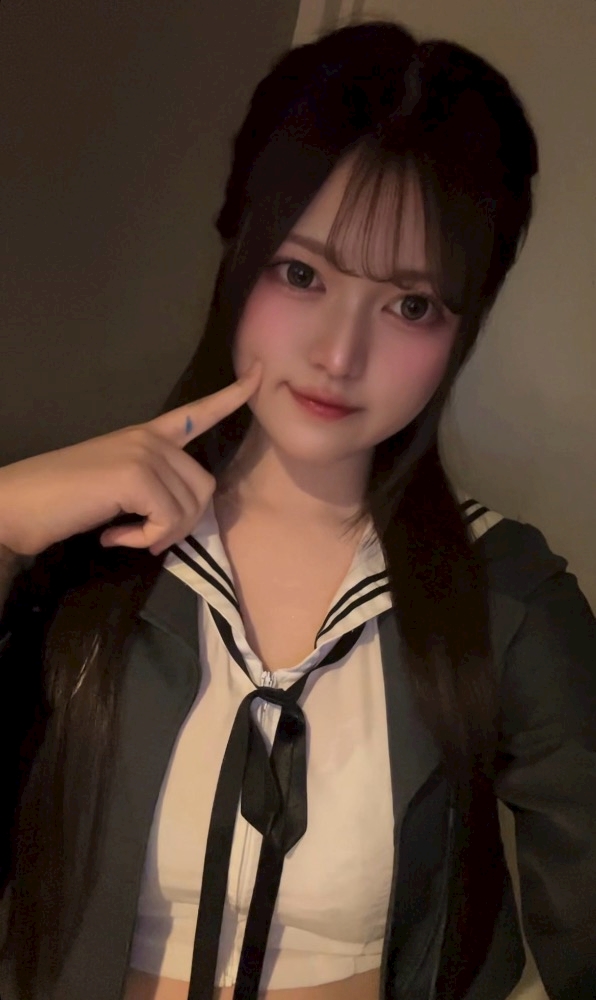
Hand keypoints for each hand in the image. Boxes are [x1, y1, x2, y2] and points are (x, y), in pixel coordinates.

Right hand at [0, 362, 261, 557]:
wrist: (18, 505)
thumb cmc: (62, 500)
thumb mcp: (116, 488)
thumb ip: (153, 489)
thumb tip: (181, 516)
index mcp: (147, 435)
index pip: (198, 412)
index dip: (232, 396)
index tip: (259, 374)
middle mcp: (151, 439)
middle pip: (204, 488)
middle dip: (179, 524)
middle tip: (143, 538)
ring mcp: (145, 453)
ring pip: (189, 508)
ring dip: (161, 536)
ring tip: (124, 535)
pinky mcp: (136, 476)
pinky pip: (168, 521)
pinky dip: (145, 540)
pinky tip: (113, 536)